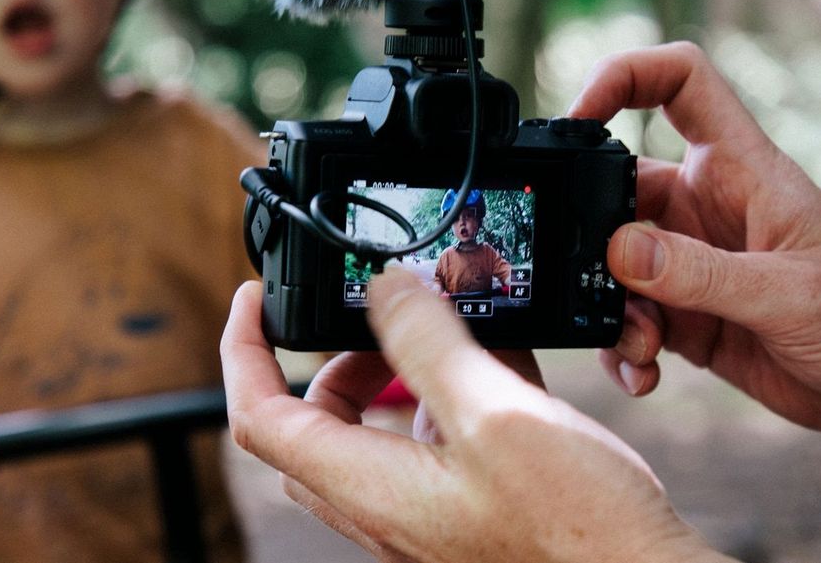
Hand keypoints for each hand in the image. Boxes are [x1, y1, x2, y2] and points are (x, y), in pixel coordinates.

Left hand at [221, 274, 730, 562]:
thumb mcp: (495, 414)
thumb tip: (385, 290)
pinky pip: (434, 447)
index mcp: (370, 488)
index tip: (256, 299)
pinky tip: (504, 364)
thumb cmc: (577, 530)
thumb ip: (430, 345)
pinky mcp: (471, 511)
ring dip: (397, 377)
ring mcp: (428, 514)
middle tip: (370, 319)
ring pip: (375, 436)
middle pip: (313, 427)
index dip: (243, 351)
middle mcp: (387, 507)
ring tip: (447, 329)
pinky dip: (451, 398)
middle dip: (330, 361)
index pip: (259, 418)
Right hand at [568, 41, 820, 444]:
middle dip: (590, 231)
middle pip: (619, 187)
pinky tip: (644, 373)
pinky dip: (623, 346)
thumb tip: (617, 248)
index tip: (580, 114)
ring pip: (614, 261)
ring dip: (610, 305)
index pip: (680, 82)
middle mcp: (708, 206)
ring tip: (640, 346)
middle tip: (587, 277)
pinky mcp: (691, 316)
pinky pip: (632, 319)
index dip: (625, 73)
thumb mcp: (791, 294)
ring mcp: (695, 263)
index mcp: (741, 170)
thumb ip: (702, 275)